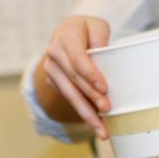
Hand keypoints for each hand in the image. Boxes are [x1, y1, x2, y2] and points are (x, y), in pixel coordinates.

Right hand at [40, 15, 111, 137]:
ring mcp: (51, 69)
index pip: (78, 59)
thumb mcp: (98, 27)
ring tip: (101, 130)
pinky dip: (84, 112)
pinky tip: (96, 125)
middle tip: (107, 110)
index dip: (91, 75)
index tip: (104, 88)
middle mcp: (54, 54)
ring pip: (71, 94)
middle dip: (91, 97)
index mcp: (67, 37)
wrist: (67, 32)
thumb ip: (101, 39)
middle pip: (75, 80)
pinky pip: (70, 99)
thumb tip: (105, 56)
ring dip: (87, 113)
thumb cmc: (88, 30)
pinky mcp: (54, 82)